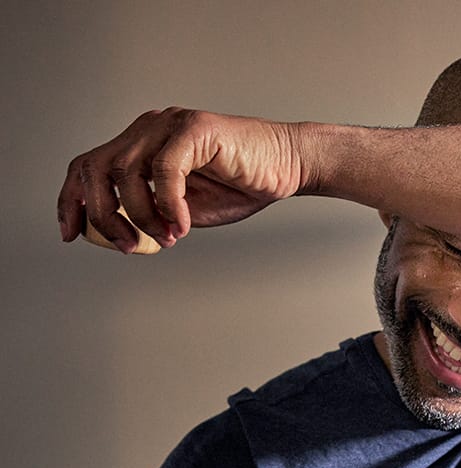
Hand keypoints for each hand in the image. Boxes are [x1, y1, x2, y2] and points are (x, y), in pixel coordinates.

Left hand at [57, 108, 307, 252]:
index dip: (73, 201)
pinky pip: (164, 171)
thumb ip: (152, 218)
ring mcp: (169, 125)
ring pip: (126, 172)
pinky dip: (169, 205)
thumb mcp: (184, 212)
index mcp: (140, 146)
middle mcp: (148, 129)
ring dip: (142, 216)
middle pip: (96, 168)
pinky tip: (183, 225)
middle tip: (126, 245)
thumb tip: (123, 238)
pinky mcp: (194, 129)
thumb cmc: (241, 186)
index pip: (88, 167)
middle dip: (103, 214)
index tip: (71, 233)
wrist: (286, 167)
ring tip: (167, 237)